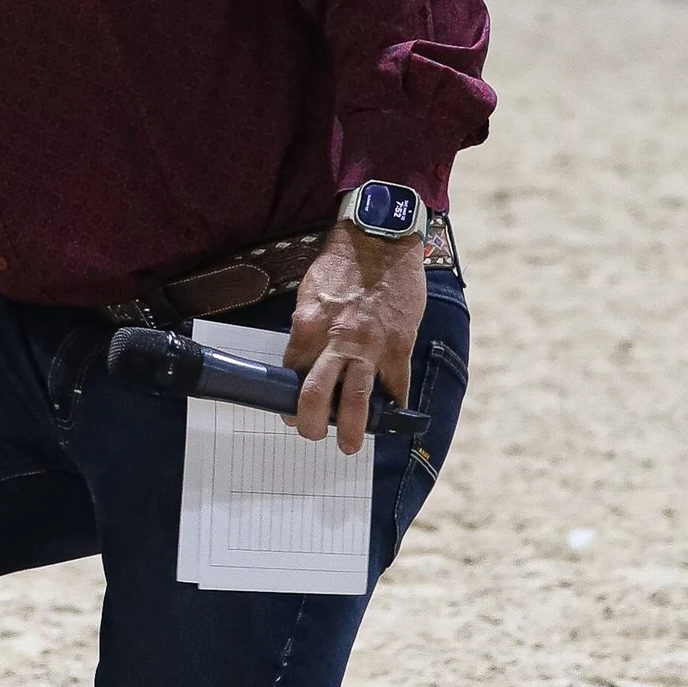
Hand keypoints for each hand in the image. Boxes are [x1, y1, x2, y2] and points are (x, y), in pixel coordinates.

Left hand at [285, 221, 425, 456]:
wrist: (381, 240)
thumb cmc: (342, 264)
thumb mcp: (310, 293)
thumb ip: (307, 329)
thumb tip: (303, 360)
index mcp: (308, 326)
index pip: (292, 373)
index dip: (289, 398)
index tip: (289, 411)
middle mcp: (336, 340)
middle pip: (316, 395)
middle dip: (310, 423)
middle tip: (311, 435)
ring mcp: (370, 346)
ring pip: (356, 399)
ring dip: (351, 428)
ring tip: (349, 445)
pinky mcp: (399, 346)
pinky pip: (396, 385)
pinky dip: (394, 403)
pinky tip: (391, 415)